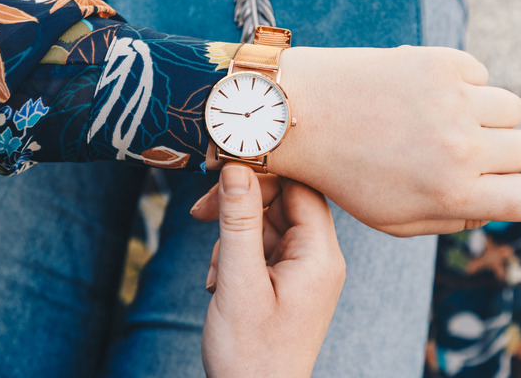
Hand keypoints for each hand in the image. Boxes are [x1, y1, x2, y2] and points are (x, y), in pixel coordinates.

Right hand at [197, 164, 344, 377]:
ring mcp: (304, 271)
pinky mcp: (288, 282)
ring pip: (266, 225)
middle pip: (281, 203)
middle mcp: (319, 258)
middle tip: (201, 216)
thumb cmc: (251, 353)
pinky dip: (236, 257)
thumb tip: (236, 168)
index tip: (224, 173)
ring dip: (233, 239)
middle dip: (239, 209)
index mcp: (319, 255)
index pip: (301, 187)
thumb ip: (238, 222)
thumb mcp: (239, 281)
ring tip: (218, 276)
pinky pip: (262, 248)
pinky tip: (221, 284)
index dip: (263, 174)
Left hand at [261, 46, 520, 235]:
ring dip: (487, 117)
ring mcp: (454, 102)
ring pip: (512, 109)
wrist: (299, 113)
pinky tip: (424, 93)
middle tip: (464, 149)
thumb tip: (496, 203)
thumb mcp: (392, 217)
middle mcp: (461, 150)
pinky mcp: (440, 63)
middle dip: (503, 154)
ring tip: (444, 119)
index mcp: (451, 195)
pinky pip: (480, 75)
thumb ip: (452, 219)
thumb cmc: (342, 171)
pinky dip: (462, 85)